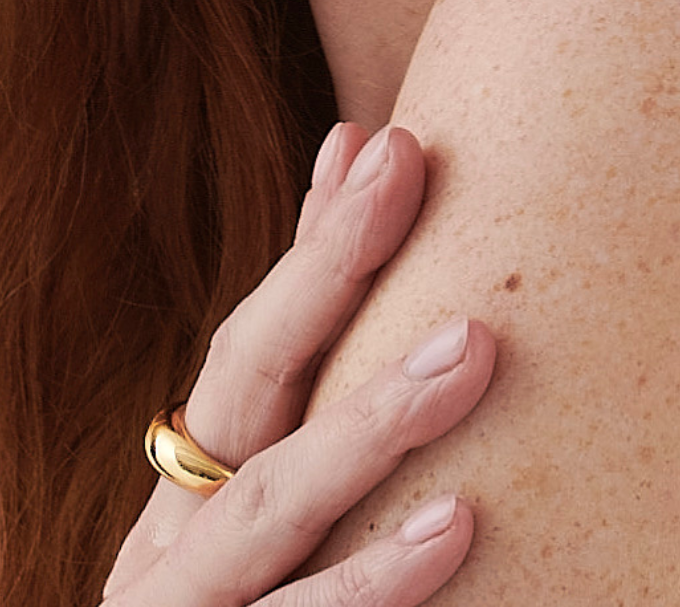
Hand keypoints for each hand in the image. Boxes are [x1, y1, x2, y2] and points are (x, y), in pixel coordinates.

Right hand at [101, 123, 496, 606]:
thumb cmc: (253, 579)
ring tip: (468, 349)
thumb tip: (351, 145)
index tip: (389, 145)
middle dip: (327, 277)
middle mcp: (183, 523)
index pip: (264, 329)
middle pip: (252, 384)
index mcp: (207, 461)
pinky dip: (369, 586)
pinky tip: (458, 527)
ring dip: (367, 426)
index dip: (322, 238)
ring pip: (269, 511)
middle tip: (411, 180)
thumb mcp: (266, 462)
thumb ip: (312, 324)